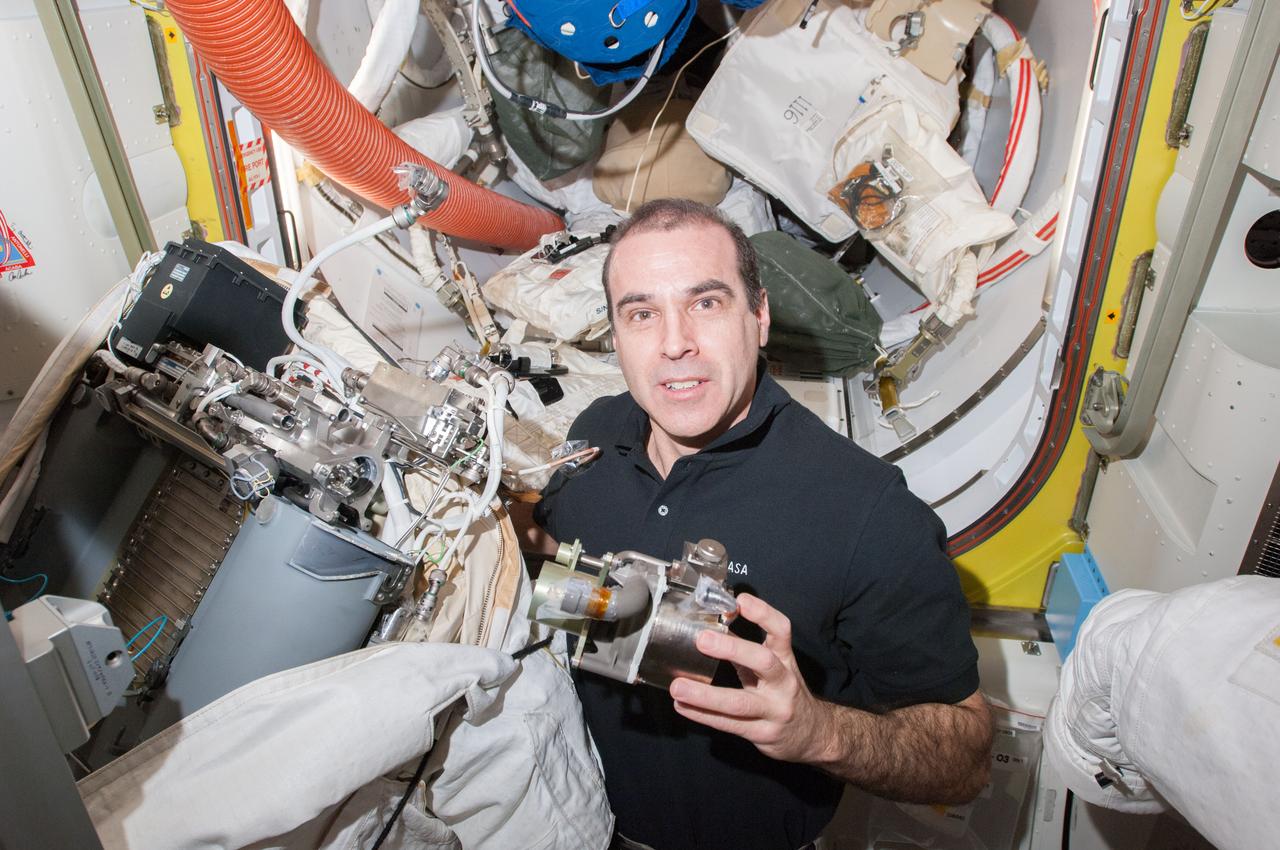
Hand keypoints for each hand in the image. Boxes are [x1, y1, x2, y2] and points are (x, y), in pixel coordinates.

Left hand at [668, 593, 831, 763]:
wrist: (813, 734)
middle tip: (702, 639)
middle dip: (733, 649)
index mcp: (786, 660)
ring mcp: (774, 711)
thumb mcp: (774, 667)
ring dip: (705, 696)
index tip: (740, 601)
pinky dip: (703, 715)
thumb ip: (746, 650)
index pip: (781, 631)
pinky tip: (683, 707)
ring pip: (740, 703)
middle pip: (763, 662)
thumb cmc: (784, 692)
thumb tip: (713, 628)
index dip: (764, 613)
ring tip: (678, 687)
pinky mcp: (762, 734)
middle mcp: (784, 683)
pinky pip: (729, 725)